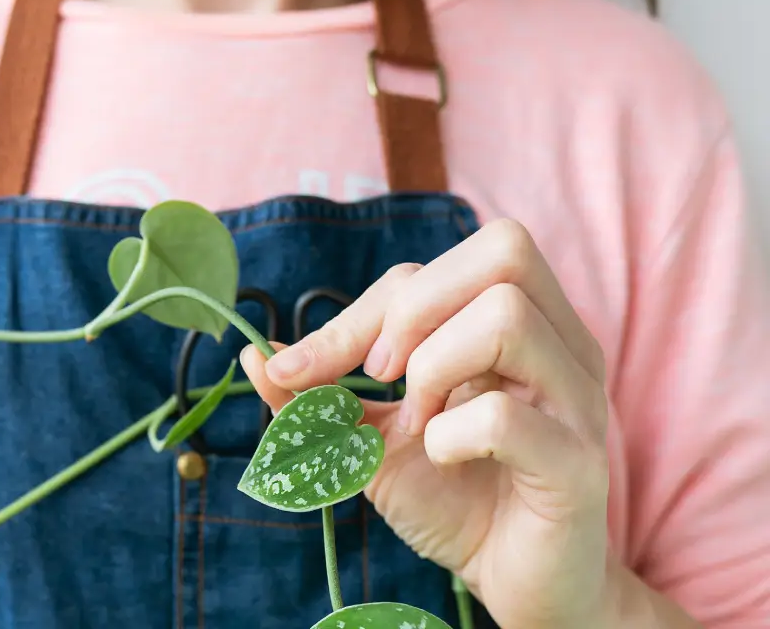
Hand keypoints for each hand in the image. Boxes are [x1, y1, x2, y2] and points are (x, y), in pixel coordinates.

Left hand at [239, 219, 612, 628]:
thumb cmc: (453, 499)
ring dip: (433, 369)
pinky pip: (503, 416)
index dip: (362, 310)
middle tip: (382, 379)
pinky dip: (449, 435)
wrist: (515, 584)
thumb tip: (254, 354)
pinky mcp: (579, 466)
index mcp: (519, 323)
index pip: (438, 266)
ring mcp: (577, 400)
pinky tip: (445, 458)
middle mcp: (561, 345)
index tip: (311, 368)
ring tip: (419, 424)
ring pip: (506, 315)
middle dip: (411, 309)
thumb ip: (318, 396)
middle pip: (502, 250)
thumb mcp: (369, 438)